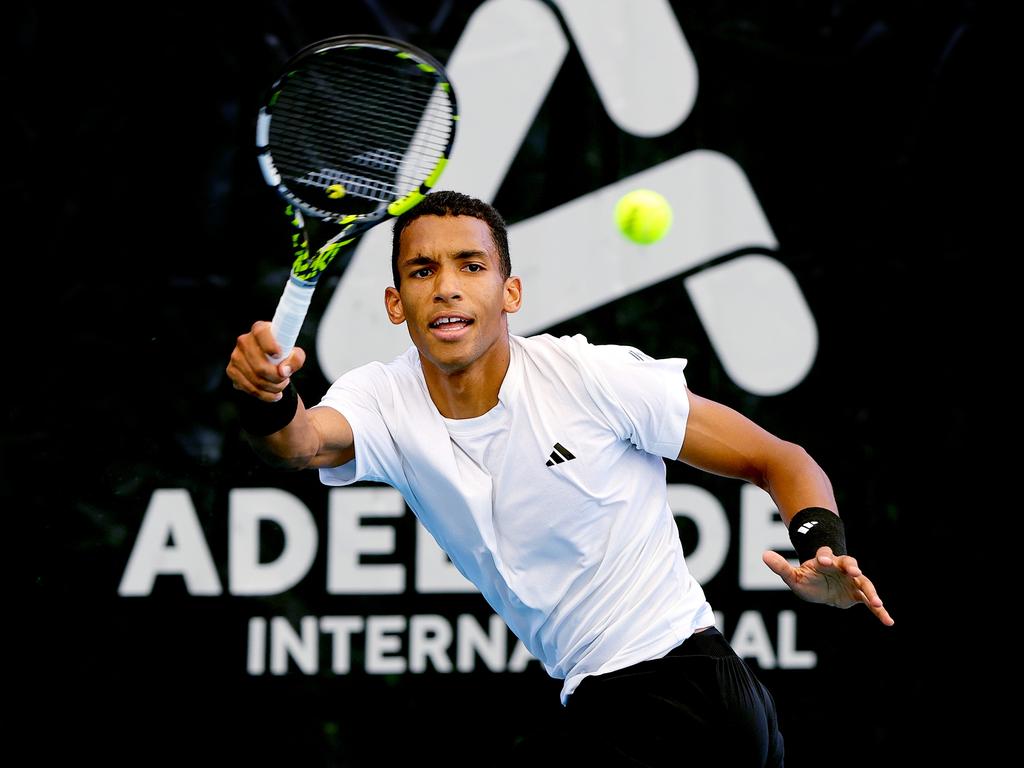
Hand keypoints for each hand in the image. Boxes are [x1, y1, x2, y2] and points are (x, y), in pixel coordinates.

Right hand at [226, 320, 305, 401]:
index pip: (261, 333)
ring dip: (272, 387)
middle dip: (277, 378)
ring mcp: (235, 356)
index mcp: (260, 329)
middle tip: (286, 379)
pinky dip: (264, 395)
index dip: (270, 345)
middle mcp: (244, 341)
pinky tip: (273, 393)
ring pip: (255, 379)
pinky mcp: (231, 370)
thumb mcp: (295, 354)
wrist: (269, 362)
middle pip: (260, 366)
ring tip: (281, 385)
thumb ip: (295, 359)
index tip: (278, 355)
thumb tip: (283, 371)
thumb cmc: (283, 354)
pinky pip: (248, 388)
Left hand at [763, 547, 893, 626]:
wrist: (820, 586)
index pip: (825, 554)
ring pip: (864, 582)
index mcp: (824, 560)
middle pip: (849, 563)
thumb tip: (763, 555)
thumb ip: (781, 567)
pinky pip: (870, 601)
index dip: (825, 555)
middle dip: (852, 566)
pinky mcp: (858, 594)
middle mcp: (841, 567)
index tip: (823, 559)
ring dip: (871, 591)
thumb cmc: (807, 578)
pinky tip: (888, 621)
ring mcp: (852, 580)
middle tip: (855, 571)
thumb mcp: (793, 576)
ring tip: (877, 602)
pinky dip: (880, 610)